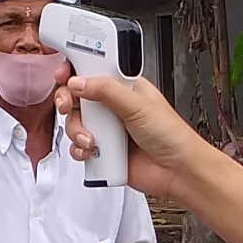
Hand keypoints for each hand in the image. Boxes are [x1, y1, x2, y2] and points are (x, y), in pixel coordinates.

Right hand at [60, 71, 211, 202]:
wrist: (178, 172)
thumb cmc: (172, 136)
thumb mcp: (138, 106)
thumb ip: (107, 91)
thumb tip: (79, 82)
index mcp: (124, 87)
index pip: (94, 70)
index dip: (76, 70)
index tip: (64, 74)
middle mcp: (113, 106)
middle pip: (77, 96)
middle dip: (67, 100)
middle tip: (67, 106)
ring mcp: (107, 129)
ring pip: (75, 122)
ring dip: (77, 131)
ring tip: (92, 139)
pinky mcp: (103, 150)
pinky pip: (79, 147)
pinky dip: (80, 150)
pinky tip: (93, 151)